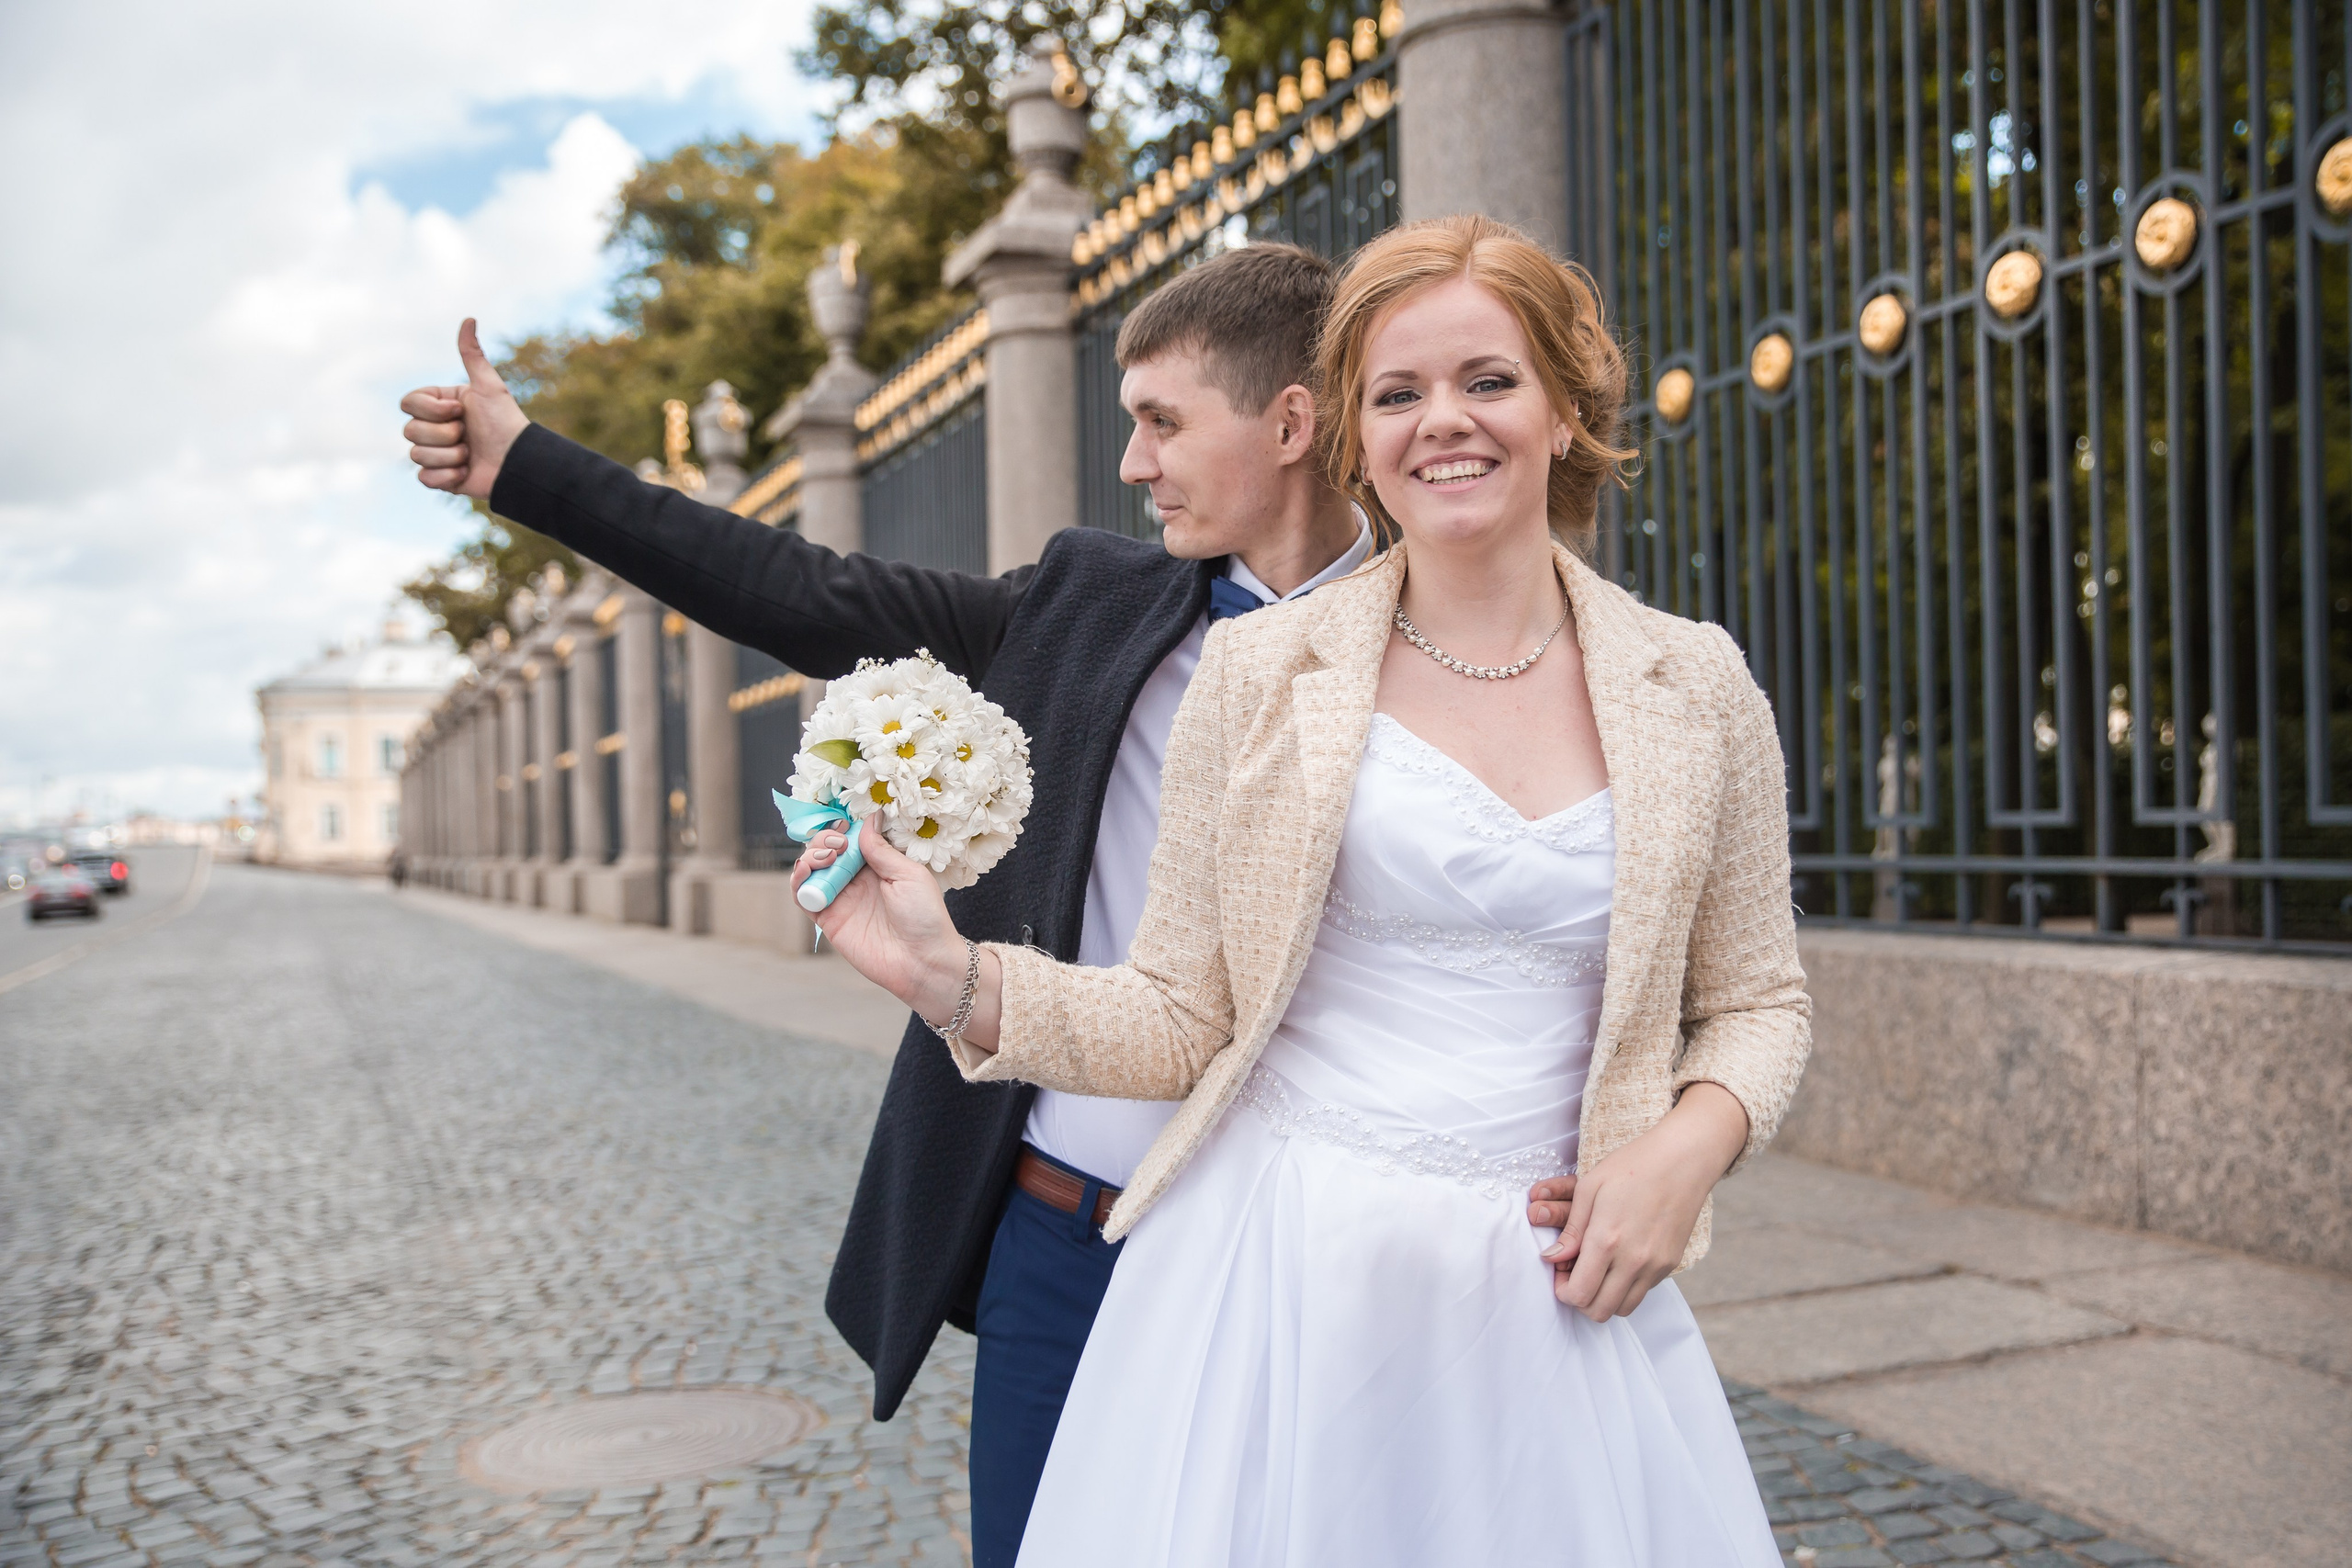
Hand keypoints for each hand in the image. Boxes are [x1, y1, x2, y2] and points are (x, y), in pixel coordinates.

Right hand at [398, 318, 529, 500]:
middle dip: (443, 434)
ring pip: (416, 455)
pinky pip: (424, 478)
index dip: (431, 410)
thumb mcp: (489, 387)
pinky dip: (446, 477)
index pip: (408, 403)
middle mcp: (434, 428)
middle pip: (410, 431)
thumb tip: (469, 318)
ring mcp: (436, 454)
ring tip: (471, 455)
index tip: (460, 410)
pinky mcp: (440, 478)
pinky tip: (466, 473)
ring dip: (449, 456)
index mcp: (439, 405)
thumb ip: (473, 355)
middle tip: (468, 435)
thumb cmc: (505, 422)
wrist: (519, 462)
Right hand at [792, 819, 1001, 1047]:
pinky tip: (807, 871)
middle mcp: (857, 880)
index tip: (845, 823)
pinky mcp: (828, 919)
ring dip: (810, 855)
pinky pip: (804, 897)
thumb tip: (869, 818)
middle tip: (837, 843)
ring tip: (826, 856)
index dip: (843, 827)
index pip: (852, 838)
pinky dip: (798, 881)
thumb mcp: (908, 875)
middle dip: (824, 838)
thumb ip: (881, 849)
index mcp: (879, 865)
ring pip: (811, 869)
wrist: (923, 962)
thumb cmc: (925, 918)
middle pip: (827, 849)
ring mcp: (841, 899)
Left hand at [1527, 1080, 1747, 1321]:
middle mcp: (1633, 1260)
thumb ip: (1571, 1229)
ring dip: (1603, 1298)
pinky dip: (1625, 1288)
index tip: (1560, 1272)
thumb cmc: (1633, 1165)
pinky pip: (1642, 1292)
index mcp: (1607, 1240)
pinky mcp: (1670, 1264)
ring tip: (1596, 1271)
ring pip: (1622, 1308)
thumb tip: (1552, 1258)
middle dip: (1580, 1300)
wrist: (1683, 1159)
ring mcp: (1655, 1265)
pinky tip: (1619, 1261)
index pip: (1578, 1293)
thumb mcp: (1589, 1187)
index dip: (1563, 1290)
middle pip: (1599, 1311)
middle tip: (1574, 1275)